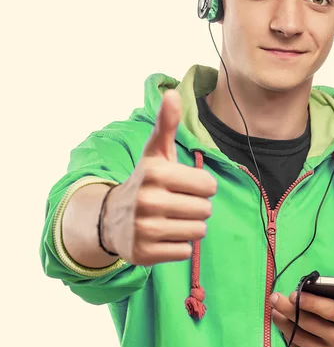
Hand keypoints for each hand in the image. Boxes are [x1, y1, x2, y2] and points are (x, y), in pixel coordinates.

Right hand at [102, 89, 217, 264]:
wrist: (111, 218)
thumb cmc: (145, 182)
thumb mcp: (155, 153)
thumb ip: (167, 125)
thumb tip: (172, 92)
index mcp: (156, 173)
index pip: (209, 186)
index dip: (202, 187)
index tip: (184, 186)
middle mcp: (148, 200)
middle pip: (206, 210)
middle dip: (197, 207)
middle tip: (176, 204)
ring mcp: (144, 229)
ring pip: (198, 232)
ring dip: (190, 226)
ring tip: (170, 219)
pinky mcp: (144, 254)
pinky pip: (185, 251)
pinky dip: (179, 245)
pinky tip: (162, 236)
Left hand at [270, 268, 333, 346]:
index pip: (332, 311)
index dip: (311, 302)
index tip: (293, 293)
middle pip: (311, 323)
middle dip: (289, 309)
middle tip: (274, 297)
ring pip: (300, 337)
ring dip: (283, 322)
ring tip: (274, 309)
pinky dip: (287, 335)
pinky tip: (281, 324)